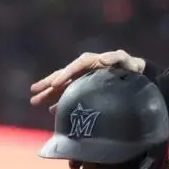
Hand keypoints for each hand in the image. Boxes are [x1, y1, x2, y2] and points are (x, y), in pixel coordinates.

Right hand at [30, 50, 145, 112]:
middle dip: (48, 84)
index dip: (64, 74)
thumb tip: (103, 58)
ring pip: (62, 87)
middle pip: (62, 76)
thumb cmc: (131, 66)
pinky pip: (69, 96)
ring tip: (34, 101)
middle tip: (33, 92)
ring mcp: (82, 80)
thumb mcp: (125, 60)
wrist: (135, 75)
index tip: (55, 83)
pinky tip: (52, 110)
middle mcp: (83, 70)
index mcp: (91, 61)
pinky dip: (60, 103)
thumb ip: (116, 57)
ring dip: (49, 94)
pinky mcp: (84, 89)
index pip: (74, 67)